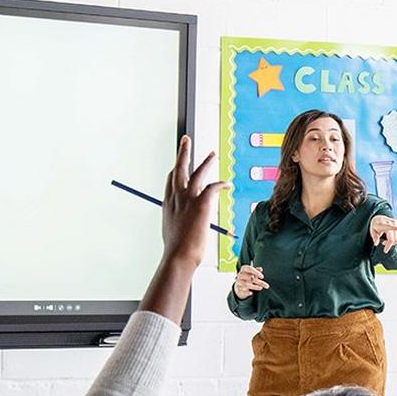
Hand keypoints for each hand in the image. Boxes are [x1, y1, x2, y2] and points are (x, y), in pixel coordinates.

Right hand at [160, 135, 225, 266]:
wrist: (178, 256)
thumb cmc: (177, 251)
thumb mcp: (173, 233)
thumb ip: (177, 225)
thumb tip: (181, 229)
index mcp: (168, 204)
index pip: (171, 180)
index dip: (176, 170)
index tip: (178, 164)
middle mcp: (176, 198)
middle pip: (179, 168)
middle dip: (183, 152)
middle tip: (186, 139)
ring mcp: (187, 199)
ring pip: (197, 173)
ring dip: (206, 162)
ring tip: (212, 154)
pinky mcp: (201, 203)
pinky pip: (213, 187)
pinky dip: (221, 184)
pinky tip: (228, 184)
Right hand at [232, 264, 267, 298]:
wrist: (240, 284)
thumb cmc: (249, 276)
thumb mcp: (253, 273)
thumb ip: (257, 271)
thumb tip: (261, 269)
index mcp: (244, 269)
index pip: (250, 268)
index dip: (256, 272)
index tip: (262, 277)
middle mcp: (240, 274)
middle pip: (250, 278)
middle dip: (260, 282)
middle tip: (267, 286)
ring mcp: (238, 281)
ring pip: (247, 284)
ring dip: (255, 287)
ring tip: (261, 288)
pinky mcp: (238, 288)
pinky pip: (243, 290)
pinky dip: (247, 292)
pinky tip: (251, 293)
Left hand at [369, 214, 396, 250]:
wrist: (379, 219)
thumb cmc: (375, 227)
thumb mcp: (372, 231)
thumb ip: (375, 237)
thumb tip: (376, 244)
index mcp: (382, 223)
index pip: (388, 226)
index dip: (393, 227)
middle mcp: (390, 222)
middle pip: (392, 238)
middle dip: (388, 244)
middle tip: (383, 243)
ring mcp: (396, 222)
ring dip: (393, 242)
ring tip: (386, 241)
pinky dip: (396, 239)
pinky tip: (391, 238)